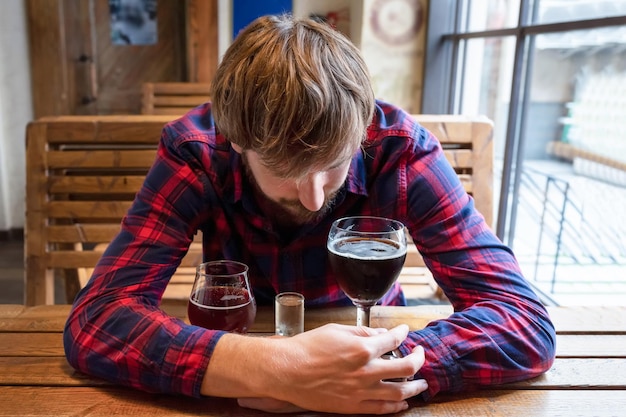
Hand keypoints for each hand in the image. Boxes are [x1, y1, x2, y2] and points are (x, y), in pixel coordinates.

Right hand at [248, 324, 427, 413]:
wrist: (287, 371)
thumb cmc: (307, 348)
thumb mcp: (336, 330)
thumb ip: (362, 332)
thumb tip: (380, 333)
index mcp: (362, 348)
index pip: (393, 339)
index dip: (403, 333)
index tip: (405, 332)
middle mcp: (366, 371)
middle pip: (406, 367)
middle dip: (418, 359)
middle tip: (421, 355)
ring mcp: (361, 391)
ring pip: (399, 391)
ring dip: (414, 386)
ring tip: (422, 383)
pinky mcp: (353, 406)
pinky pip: (382, 408)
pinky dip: (396, 406)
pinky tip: (403, 403)